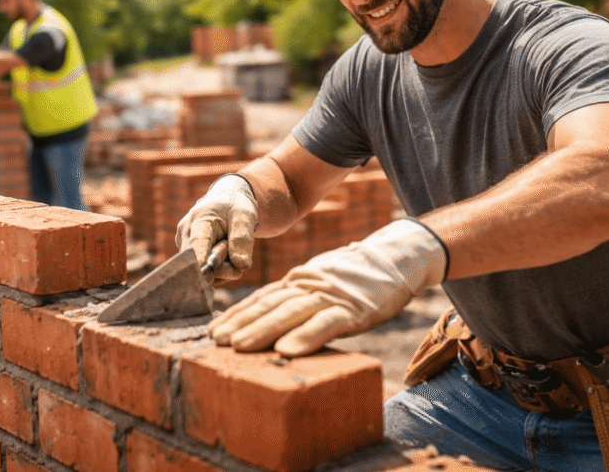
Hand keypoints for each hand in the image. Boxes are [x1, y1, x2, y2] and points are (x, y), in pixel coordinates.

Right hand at [176, 174, 257, 280]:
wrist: (225, 200)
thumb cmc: (235, 206)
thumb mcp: (245, 216)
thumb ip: (243, 239)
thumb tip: (241, 267)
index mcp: (198, 221)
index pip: (196, 246)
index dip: (202, 264)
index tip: (208, 280)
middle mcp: (185, 235)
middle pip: (200, 263)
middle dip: (223, 267)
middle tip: (239, 258)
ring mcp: (185, 246)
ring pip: (204, 271)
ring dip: (223, 269)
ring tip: (231, 249)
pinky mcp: (189, 255)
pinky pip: (205, 271)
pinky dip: (219, 270)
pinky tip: (225, 256)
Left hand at [208, 218, 447, 356]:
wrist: (394, 259)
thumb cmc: (355, 277)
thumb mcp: (320, 283)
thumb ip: (297, 298)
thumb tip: (271, 322)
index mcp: (298, 281)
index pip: (261, 298)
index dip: (237, 314)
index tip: (214, 330)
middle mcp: (307, 286)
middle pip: (268, 305)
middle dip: (240, 324)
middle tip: (215, 341)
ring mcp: (329, 296)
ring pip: (289, 313)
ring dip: (262, 330)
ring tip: (239, 347)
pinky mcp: (353, 309)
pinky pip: (326, 323)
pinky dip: (305, 337)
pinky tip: (287, 350)